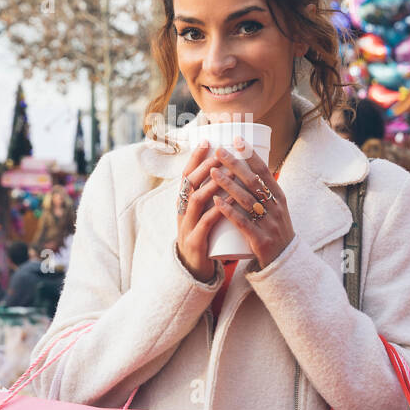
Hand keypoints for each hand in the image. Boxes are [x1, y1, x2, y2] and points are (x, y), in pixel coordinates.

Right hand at [175, 139, 225, 280]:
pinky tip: (227, 202)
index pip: (187, 175)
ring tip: (226, 173)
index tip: (207, 140)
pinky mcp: (195, 241)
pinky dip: (217, 210)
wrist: (194, 269)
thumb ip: (210, 196)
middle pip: (189, 184)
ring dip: (211, 185)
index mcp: (183, 203)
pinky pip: (205, 223)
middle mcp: (182, 211)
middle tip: (219, 154)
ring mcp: (187, 226)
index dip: (195, 158)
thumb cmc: (204, 237)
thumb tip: (228, 170)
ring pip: (196, 200)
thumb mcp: (203, 213)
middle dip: (204, 167)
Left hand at [210, 136, 293, 270]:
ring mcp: (269, 223)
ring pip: (246, 200)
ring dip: (228, 184)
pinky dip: (229, 211)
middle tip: (219, 151)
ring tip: (212, 172)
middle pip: (253, 181)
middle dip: (235, 164)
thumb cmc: (275, 231)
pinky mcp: (260, 239)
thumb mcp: (275, 208)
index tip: (236, 139)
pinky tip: (216, 202)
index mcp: (279, 197)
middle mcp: (275, 207)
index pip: (264, 171)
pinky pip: (242, 223)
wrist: (285, 262)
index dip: (250, 154)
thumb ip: (263, 190)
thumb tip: (246, 166)